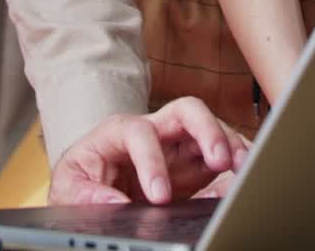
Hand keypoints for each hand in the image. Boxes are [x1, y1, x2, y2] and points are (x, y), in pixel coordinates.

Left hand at [48, 97, 250, 206]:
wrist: (91, 181)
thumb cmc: (82, 176)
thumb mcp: (69, 184)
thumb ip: (87, 193)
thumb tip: (114, 203)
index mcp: (120, 130)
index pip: (140, 132)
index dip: (152, 161)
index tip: (159, 196)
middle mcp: (154, 130)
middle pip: (185, 110)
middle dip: (206, 129)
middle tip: (219, 159)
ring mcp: (177, 144)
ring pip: (209, 127)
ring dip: (228, 143)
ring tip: (242, 167)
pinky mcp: (193, 163)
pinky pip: (220, 152)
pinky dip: (235, 158)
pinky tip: (245, 172)